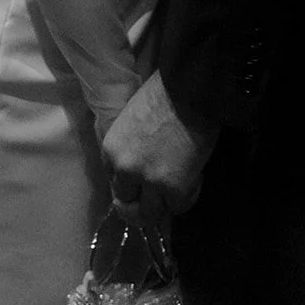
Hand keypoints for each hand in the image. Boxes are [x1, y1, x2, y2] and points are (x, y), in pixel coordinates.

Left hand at [102, 70, 217, 223]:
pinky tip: (193, 180)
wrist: (190, 89)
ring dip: (162, 206)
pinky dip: (186, 198)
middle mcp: (125, 169)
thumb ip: (130, 145)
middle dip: (141, 202)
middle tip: (157, 197)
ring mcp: (149, 181)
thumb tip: (139, 163)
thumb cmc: (163, 93)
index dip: (130, 182)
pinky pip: (178, 208)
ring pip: (149, 215)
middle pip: (126, 204)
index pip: (114, 181)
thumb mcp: (132, 119)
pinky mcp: (175, 188)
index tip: (142, 180)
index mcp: (110, 149)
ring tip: (175, 194)